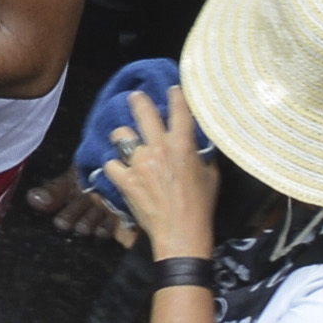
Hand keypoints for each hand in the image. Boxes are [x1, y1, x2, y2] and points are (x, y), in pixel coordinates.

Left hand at [106, 85, 220, 258]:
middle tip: (135, 97)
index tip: (172, 88)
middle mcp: (158, 148)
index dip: (175, 95)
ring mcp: (139, 163)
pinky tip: (117, 170)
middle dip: (137, 100)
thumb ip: (202, 156)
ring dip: (122, 138)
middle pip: (143, 112)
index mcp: (182, 145)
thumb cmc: (201, 207)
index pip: (179, 110)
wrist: (182, 233)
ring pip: (121, 135)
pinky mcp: (125, 180)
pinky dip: (113, 167)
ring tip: (124, 141)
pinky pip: (110, 164)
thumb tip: (199, 145)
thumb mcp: (211, 177)